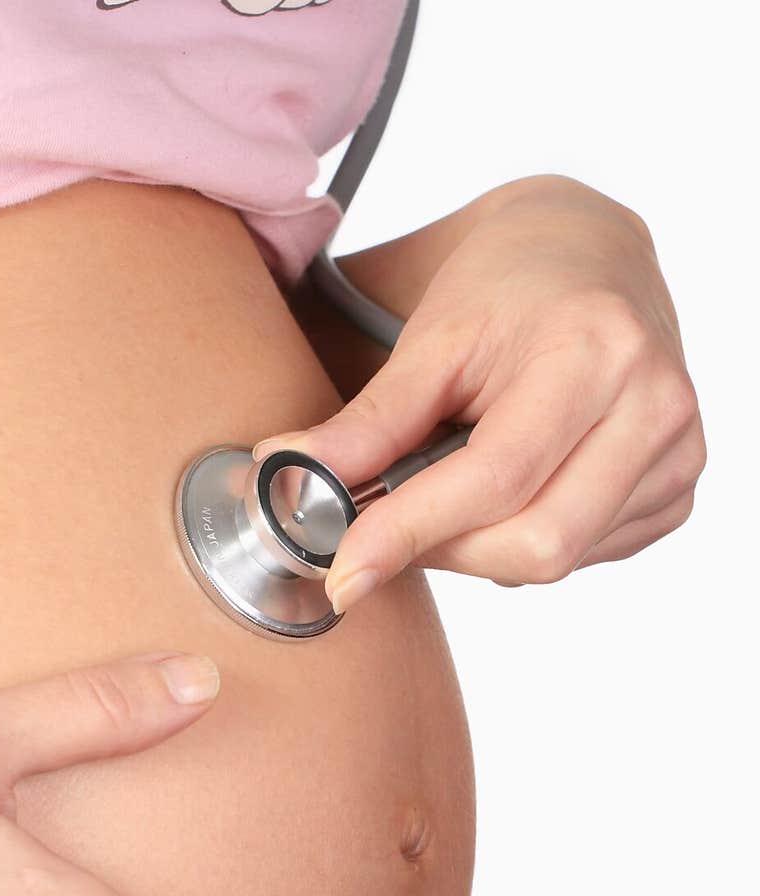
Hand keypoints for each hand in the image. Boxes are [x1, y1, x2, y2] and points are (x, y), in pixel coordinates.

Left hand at [257, 175, 705, 607]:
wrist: (589, 253)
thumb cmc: (508, 287)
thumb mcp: (431, 340)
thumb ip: (370, 421)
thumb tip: (287, 477)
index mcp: (594, 350)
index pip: (496, 478)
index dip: (411, 532)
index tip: (343, 572)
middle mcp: (654, 405)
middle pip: (537, 542)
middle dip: (445, 549)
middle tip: (389, 527)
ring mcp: (677, 452)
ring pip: (559, 560)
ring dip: (482, 548)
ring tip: (452, 489)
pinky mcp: (678, 487)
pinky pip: (587, 556)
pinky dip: (528, 540)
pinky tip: (512, 491)